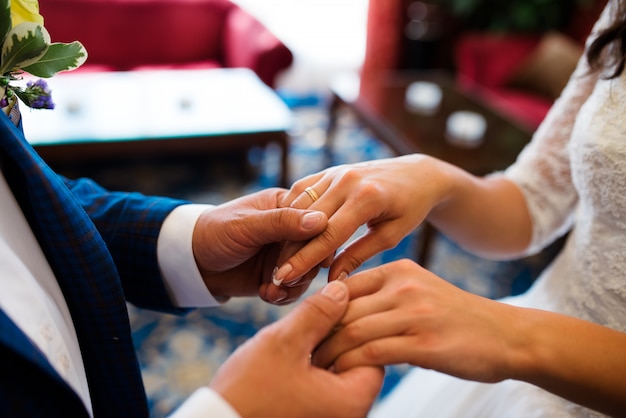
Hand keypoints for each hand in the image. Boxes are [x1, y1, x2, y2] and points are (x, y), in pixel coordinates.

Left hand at [192, 188, 327, 303]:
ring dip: (293, 285)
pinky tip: (267, 295)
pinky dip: (284, 295)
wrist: (192, 262)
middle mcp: (292, 229)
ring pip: (308, 271)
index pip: (316, 220)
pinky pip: (295, 288)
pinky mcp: (280, 275)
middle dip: (302, 268)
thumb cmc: (215, 232)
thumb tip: (321, 220)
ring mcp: (287, 253)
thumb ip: (282, 222)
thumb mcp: (247, 225)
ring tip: (272, 291)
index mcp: (287, 205)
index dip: (314, 241)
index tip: (307, 258)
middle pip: (316, 249)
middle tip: (283, 279)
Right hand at [210, 281, 384, 417]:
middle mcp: (347, 414)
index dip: (354, 324)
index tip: (331, 310)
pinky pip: (323, 385)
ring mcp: (330, 416)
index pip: (375, 351)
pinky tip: (290, 355)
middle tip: (311, 320)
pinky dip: (312, 366)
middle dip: (336, 336)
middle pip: (357, 360)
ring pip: (338, 370)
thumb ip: (317, 314)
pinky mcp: (312, 415)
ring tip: (297, 338)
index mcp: (351, 400)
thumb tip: (342, 290)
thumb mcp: (284, 343)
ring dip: (321, 349)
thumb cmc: (248, 393)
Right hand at [273, 154, 443, 283]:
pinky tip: (286, 234)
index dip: (304, 259)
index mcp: (366, 197)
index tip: (285, 278)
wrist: (416, 174)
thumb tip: (333, 281)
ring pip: (299, 205)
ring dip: (287, 233)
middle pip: (307, 221)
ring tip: (281, 260)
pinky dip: (292, 213)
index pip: (327, 235)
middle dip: (290, 250)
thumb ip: (359, 256)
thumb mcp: (391, 236)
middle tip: (276, 276)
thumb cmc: (409, 209)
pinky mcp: (328, 170)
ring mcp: (335, 172)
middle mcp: (347, 180)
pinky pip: (301, 191)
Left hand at [312, 259, 522, 383]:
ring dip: (328, 353)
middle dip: (316, 333)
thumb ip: (385, 295)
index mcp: (399, 270)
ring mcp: (414, 312)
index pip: (343, 285)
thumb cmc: (458, 318)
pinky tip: (342, 378)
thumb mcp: (420, 291)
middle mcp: (404, 286)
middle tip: (300, 353)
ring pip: (352, 331)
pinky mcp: (424, 342)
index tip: (305, 331)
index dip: (319, 310)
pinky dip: (350, 366)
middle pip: (342, 308)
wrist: (508, 336)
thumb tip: (342, 312)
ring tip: (315, 369)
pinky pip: (372, 353)